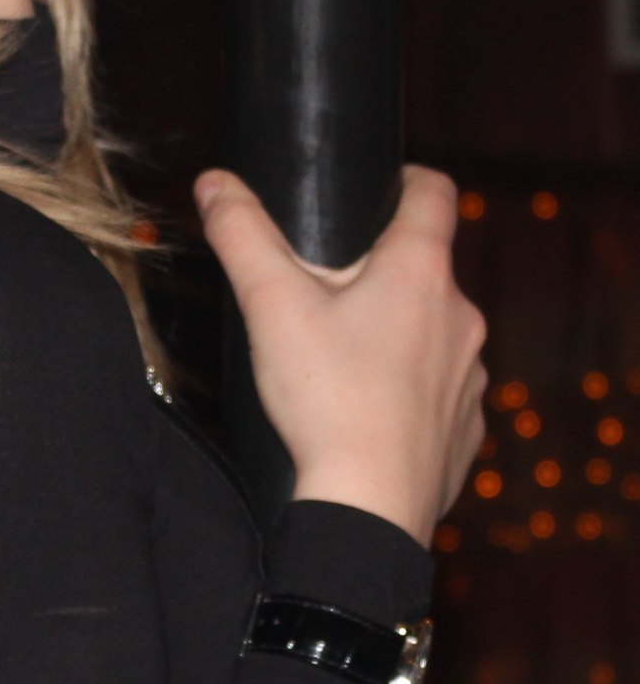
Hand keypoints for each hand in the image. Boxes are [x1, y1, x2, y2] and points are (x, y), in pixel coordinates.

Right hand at [194, 164, 487, 547]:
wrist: (369, 503)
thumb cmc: (326, 399)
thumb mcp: (270, 306)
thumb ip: (241, 235)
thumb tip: (214, 183)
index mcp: (419, 271)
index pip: (433, 193)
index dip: (408, 180)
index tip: (386, 187)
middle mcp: (460, 315)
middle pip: (424, 270)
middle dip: (379, 274)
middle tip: (325, 297)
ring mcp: (469, 374)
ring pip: (432, 333)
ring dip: (396, 335)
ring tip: (340, 363)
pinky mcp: (465, 426)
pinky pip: (438, 393)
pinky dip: (407, 393)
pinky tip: (366, 415)